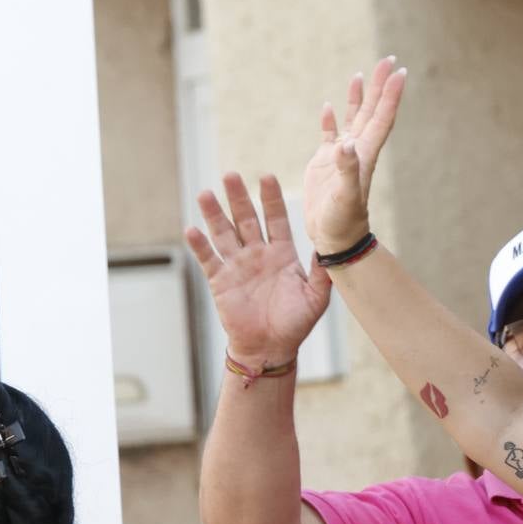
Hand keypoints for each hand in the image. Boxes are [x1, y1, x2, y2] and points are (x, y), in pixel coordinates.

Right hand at [188, 171, 329, 372]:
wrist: (271, 347)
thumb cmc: (296, 324)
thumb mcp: (316, 297)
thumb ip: (322, 272)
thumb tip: (330, 248)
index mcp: (281, 254)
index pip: (276, 219)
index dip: (271, 199)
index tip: (266, 177)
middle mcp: (258, 254)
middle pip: (246, 219)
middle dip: (238, 198)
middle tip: (231, 175)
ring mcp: (237, 266)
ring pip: (224, 233)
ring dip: (214, 214)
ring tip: (206, 194)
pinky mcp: (220, 281)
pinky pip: (209, 260)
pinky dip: (200, 245)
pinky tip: (192, 229)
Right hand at [307, 56, 408, 255]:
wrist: (335, 238)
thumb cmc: (342, 221)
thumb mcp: (345, 196)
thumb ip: (346, 170)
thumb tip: (346, 145)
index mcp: (365, 154)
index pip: (381, 118)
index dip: (390, 95)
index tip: (398, 71)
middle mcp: (357, 150)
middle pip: (372, 111)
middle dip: (379, 86)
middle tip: (387, 59)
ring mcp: (341, 156)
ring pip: (353, 119)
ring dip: (359, 98)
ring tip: (361, 76)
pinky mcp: (324, 163)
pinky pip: (329, 135)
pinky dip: (330, 120)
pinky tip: (328, 107)